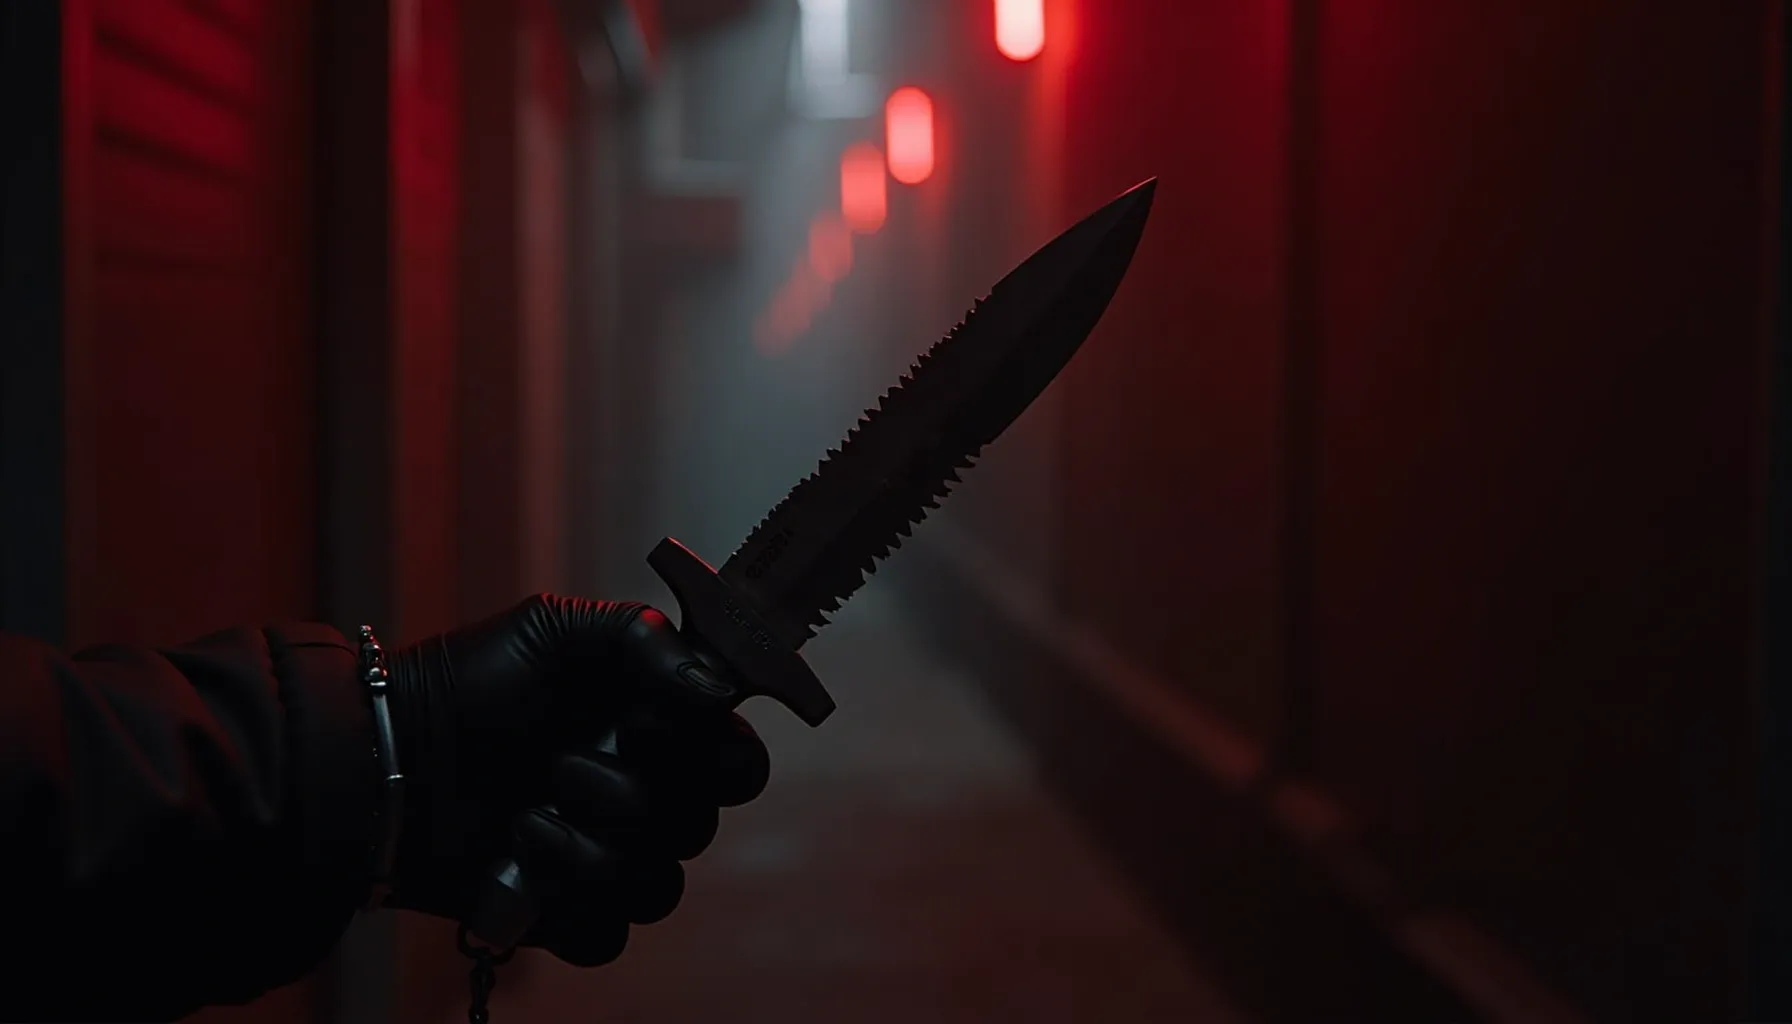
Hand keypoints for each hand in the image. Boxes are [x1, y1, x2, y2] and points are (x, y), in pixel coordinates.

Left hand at [383, 594, 769, 965]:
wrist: (390, 757)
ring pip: (657, 888)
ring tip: (525, 815)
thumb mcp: (555, 629)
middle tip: (560, 766)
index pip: (739, 765)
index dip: (713, 757)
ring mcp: (610, 861)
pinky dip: (564, 901)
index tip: (644, 727)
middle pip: (699, 829)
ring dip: (589, 850)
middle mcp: (647, 800)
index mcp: (661, 734)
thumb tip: (718, 687)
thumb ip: (644, 638)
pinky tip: (519, 861)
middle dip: (628, 797)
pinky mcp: (567, 914)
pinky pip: (607, 935)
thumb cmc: (472, 684)